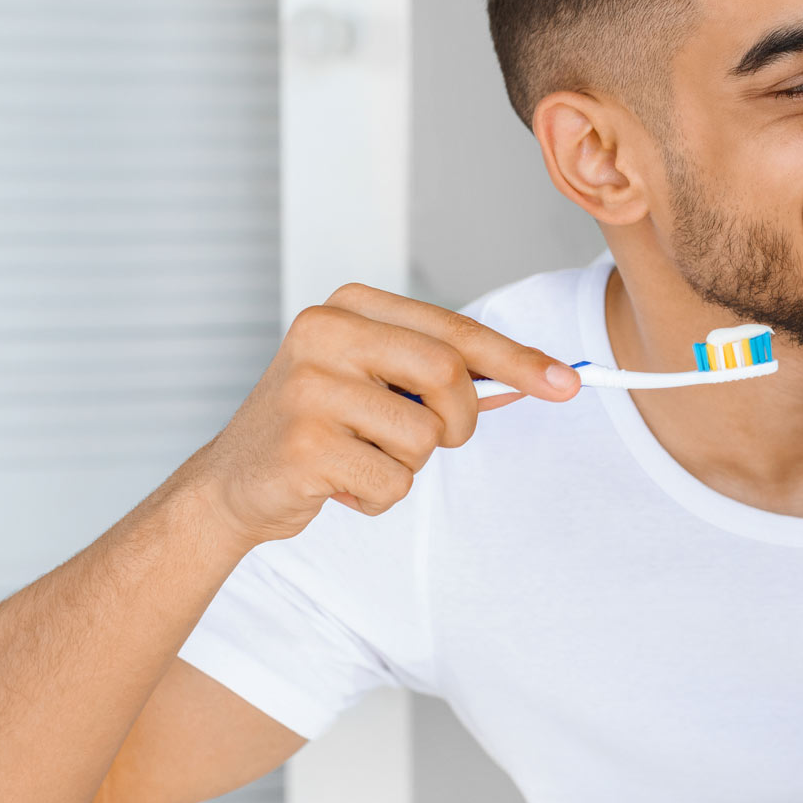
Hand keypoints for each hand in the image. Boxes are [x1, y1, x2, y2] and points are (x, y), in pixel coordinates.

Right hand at [184, 283, 580, 544]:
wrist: (234, 483)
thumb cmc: (325, 427)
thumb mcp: (381, 383)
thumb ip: (446, 376)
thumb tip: (535, 378)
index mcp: (350, 306)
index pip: (455, 330)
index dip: (517, 360)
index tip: (568, 384)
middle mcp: (324, 333)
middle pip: (449, 376)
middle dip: (460, 422)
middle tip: (435, 439)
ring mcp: (309, 388)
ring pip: (425, 437)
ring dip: (410, 465)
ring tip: (362, 457)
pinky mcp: (303, 445)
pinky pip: (393, 482)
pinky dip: (379, 496)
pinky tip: (338, 484)